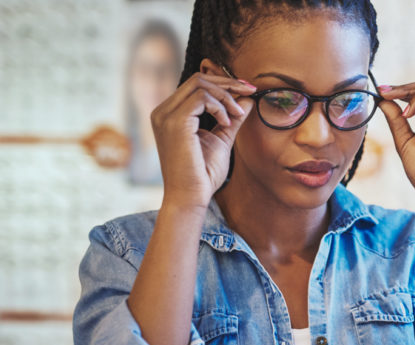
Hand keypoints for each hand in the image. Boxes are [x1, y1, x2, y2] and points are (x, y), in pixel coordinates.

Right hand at [150, 71, 255, 208]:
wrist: (190, 196)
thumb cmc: (203, 173)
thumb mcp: (222, 139)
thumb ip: (232, 118)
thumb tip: (247, 98)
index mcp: (170, 114)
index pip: (196, 85)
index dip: (224, 83)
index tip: (248, 90)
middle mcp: (163, 111)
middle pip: (198, 79)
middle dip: (228, 82)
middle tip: (251, 90)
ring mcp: (166, 115)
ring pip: (200, 84)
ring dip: (226, 96)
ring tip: (238, 115)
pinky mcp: (174, 122)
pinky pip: (202, 99)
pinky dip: (220, 107)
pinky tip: (226, 123)